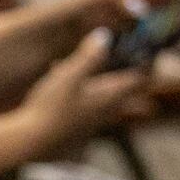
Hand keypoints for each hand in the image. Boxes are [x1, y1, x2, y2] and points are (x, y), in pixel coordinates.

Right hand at [16, 28, 153, 154]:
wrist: (31, 143)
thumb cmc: (52, 109)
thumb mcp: (69, 77)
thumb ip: (89, 56)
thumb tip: (105, 36)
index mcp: (111, 95)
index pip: (143, 77)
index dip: (148, 60)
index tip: (144, 44)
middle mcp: (108, 108)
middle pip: (128, 84)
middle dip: (125, 64)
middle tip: (115, 46)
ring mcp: (93, 118)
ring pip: (107, 92)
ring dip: (101, 74)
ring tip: (80, 57)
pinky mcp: (78, 124)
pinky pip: (90, 99)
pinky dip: (84, 85)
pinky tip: (59, 73)